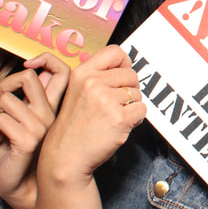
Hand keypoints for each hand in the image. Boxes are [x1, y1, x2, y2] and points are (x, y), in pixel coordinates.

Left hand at [0, 53, 69, 208]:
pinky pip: (0, 119)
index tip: (29, 65)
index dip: (46, 59)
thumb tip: (34, 70)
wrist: (20, 186)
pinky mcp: (27, 140)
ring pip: (6, 100)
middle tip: (3, 103)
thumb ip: (32, 97)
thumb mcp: (26, 119)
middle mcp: (51, 115)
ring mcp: (41, 127)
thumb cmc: (18, 151)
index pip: (62, 71)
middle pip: (28, 77)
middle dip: (6, 85)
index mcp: (54, 108)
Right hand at [38, 46, 144, 188]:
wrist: (66, 156)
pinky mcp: (119, 118)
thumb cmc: (74, 126)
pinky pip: (141, 110)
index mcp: (82, 73)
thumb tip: (125, 65)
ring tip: (113, 118)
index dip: (124, 63)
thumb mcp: (76, 91)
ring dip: (131, 107)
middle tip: (114, 106)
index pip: (115, 51)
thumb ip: (97, 76)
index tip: (121, 76)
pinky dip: (135, 119)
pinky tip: (119, 126)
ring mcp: (106, 100)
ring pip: (138, 94)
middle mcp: (93, 83)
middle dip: (129, 90)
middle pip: (131, 74)